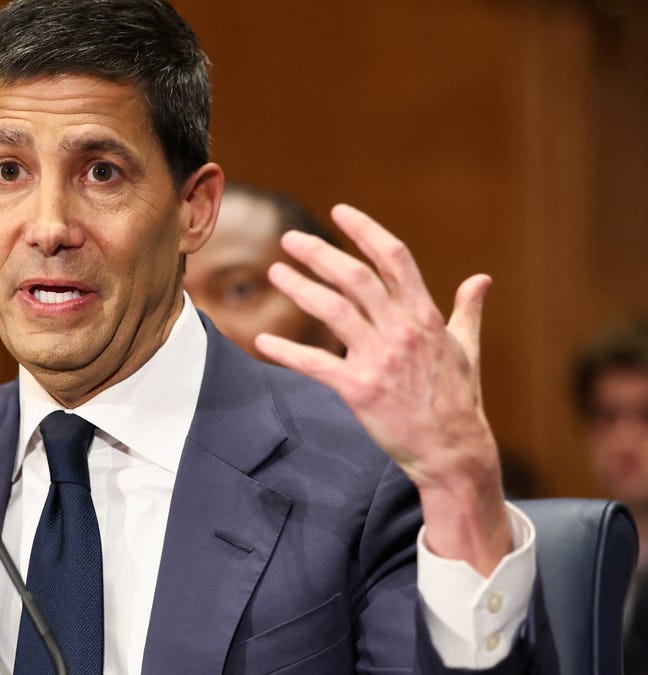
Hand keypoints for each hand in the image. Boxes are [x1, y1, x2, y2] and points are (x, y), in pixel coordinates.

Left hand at [255, 204, 509, 575]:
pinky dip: (286, 351)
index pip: (395, 259)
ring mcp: (380, 359)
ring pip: (332, 310)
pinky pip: (315, 363)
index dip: (366, 231)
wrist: (453, 452)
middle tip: (290, 239)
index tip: (341, 212)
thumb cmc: (458, 400)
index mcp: (425, 317)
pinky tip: (263, 342)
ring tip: (275, 273)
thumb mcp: (466, 349)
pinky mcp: (360, 389)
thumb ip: (467, 310)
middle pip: (355, 277)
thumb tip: (482, 279)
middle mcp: (402, 331)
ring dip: (299, 288)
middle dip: (319, 253)